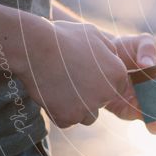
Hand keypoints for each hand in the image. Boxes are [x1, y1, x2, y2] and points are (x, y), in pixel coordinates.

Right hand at [14, 17, 130, 128]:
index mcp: (118, 74)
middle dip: (89, 94)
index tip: (85, 75)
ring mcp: (88, 108)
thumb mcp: (94, 34)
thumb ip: (109, 49)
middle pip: (102, 101)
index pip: (117, 87)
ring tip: (61, 89)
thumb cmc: (64, 37)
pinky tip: (51, 96)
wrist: (37, 48)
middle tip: (70, 79)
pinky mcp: (68, 117)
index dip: (101, 82)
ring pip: (88, 116)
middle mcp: (107, 94)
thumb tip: (114, 58)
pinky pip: (67, 121)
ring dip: (77, 107)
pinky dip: (58, 112)